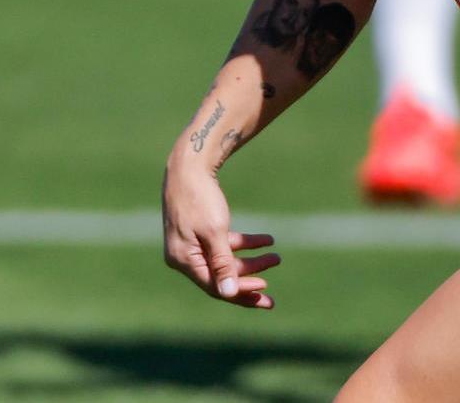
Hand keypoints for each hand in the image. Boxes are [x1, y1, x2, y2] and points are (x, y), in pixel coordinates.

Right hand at [161, 161, 280, 308]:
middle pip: (220, 278)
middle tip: (271, 295)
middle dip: (248, 281)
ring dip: (250, 261)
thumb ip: (223, 264)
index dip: (240, 292)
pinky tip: (266, 240)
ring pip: (224, 262)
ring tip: (276, 257)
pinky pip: (223, 246)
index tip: (264, 292)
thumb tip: (229, 294)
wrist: (189, 164)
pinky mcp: (198, 232)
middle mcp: (184, 257)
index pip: (214, 286)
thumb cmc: (200, 198)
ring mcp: (191, 245)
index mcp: (183, 260)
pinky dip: (243, 244)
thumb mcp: (214, 232)